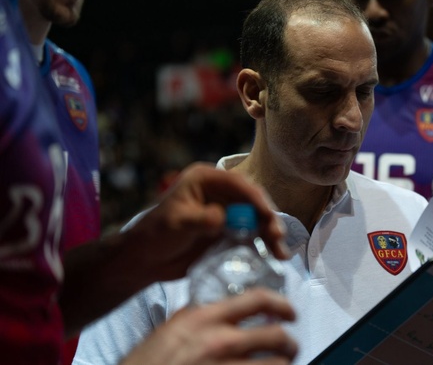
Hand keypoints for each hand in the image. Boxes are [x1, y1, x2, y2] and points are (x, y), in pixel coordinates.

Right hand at [121, 288, 297, 364]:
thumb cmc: (146, 363)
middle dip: (291, 343)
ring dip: (283, 364)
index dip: (282, 303)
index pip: (258, 299)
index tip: (291, 312)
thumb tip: (225, 307)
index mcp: (206, 318)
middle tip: (291, 346)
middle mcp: (220, 342)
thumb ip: (200, 316)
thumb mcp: (172, 328)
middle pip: (276, 335)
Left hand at [128, 162, 288, 283]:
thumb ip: (200, 219)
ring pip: (256, 219)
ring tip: (280, 253)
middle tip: (278, 236)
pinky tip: (273, 257)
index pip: (238, 183)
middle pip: (252, 201)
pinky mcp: (229, 231)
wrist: (145, 260)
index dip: (256, 198)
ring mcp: (227, 212)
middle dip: (268, 218)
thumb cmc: (154, 235)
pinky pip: (251, 235)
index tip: (268, 214)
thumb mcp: (176, 223)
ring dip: (269, 234)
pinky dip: (262, 245)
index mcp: (206, 179)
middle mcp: (220, 192)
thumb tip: (222, 217)